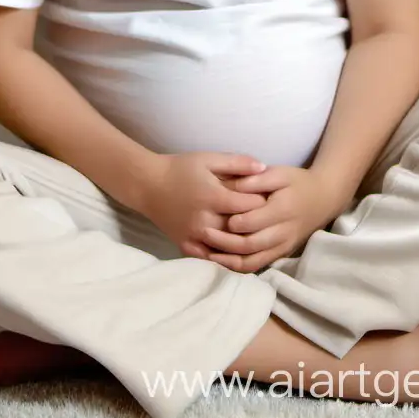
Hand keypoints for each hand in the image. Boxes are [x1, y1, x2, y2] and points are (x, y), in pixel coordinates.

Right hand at [139, 151, 270, 259]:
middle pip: (241, 229)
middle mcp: (205, 220)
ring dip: (243, 242)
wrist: (148, 184)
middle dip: (256, 224)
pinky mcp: (186, 246)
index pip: (250, 206)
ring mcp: (195, 236)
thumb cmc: (180, 168)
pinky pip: (210, 259)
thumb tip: (264, 168)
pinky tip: (236, 253)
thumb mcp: (209, 158)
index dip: (263, 202)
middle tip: (268, 218)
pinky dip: (224, 258)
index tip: (270, 198)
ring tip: (256, 234)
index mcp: (214, 197)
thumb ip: (237, 162)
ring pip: (228, 248)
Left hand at [200, 165, 341, 273]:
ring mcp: (282, 247)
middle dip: (225, 243)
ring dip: (228, 260)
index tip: (215, 216)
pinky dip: (237, 267)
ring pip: (252, 261)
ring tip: (207, 252)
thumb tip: (233, 185)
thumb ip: (256, 179)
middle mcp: (283, 233)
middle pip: (250, 245)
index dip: (233, 223)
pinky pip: (256, 266)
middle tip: (204, 233)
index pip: (254, 222)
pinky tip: (220, 260)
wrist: (323, 199)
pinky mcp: (280, 255)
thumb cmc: (297, 182)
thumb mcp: (280, 173)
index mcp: (282, 210)